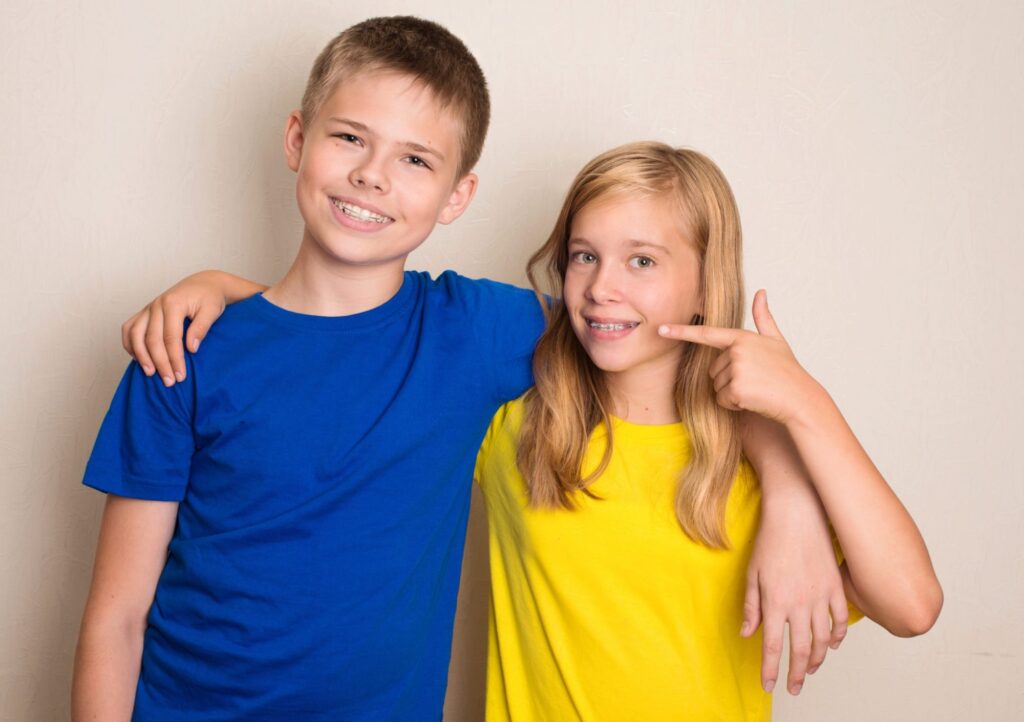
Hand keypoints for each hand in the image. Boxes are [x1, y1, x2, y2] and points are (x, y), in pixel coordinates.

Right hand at [120, 271, 229, 385]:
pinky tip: (139, 359)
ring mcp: (148, 308)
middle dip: (159, 363)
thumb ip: (201, 328)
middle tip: (169, 381)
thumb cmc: (210, 298)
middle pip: (151, 339)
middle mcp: (156, 305)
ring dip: (141, 356)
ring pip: (135, 334)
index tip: (180, 376)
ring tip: (150, 373)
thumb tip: (190, 348)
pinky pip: (129, 329)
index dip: (174, 359)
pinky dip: (130, 344)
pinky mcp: (144, 312)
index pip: (171, 337)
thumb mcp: (212, 310)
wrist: (203, 284)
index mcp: (173, 303)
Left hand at [658, 290, 819, 423]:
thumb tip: (761, 292)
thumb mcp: (776, 340)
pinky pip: (722, 400)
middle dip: (729, 379)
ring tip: (756, 390)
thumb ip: (763, 317)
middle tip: (754, 381)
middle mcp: (736, 350)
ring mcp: (736, 369)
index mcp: (741, 337)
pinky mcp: (736, 388)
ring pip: (717, 386)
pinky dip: (734, 404)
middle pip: (713, 370)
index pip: (706, 333)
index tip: (661, 329)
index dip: (681, 331)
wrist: (800, 398)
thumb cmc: (788, 371)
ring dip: (732, 393)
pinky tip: (753, 400)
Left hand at [742, 454, 848, 694]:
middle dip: (797, 673)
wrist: (797, 514)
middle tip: (794, 688)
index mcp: (776, 602)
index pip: (772, 646)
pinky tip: (833, 645)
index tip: (769, 685)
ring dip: (818, 659)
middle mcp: (800, 604)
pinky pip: (840, 620)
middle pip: (801, 650)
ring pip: (823, 640)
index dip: (771, 669)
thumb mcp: (752, 574)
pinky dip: (838, 636)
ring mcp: (821, 596)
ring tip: (811, 670)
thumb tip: (748, 633)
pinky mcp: (836, 587)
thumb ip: (751, 606)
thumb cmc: (771, 540)